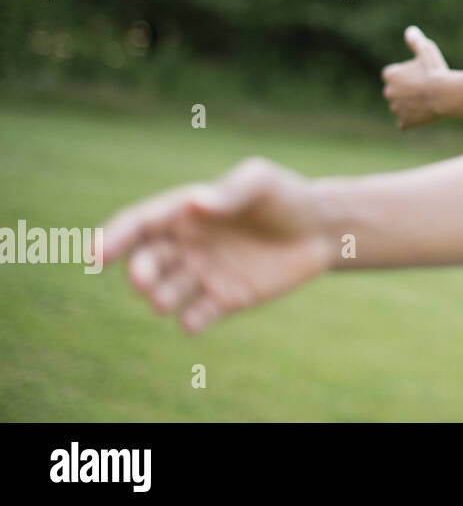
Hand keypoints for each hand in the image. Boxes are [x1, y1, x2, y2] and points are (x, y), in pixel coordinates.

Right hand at [102, 157, 329, 333]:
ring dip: (158, 299)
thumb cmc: (286, 197)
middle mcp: (185, 245)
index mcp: (184, 212)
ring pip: (165, 293)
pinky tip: (194, 320)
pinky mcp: (224, 300)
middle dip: (138, 272)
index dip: (113, 238)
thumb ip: (229, 193)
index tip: (96, 254)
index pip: (138, 225)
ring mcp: (203, 274)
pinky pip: (197, 317)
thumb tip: (194, 203)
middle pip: (145, 262)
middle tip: (142, 279)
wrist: (322, 229)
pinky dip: (190, 322)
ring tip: (162, 300)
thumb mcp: (261, 183)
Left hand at [381, 25, 451, 128]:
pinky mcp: (404, 122)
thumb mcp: (427, 50)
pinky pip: (405, 122)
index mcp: (390, 75)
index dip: (406, 75)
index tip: (418, 75)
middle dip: (406, 91)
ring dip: (409, 105)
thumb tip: (410, 31)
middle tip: (424, 88)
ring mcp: (396, 109)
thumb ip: (416, 41)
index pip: (392, 75)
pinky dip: (412, 120)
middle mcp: (388, 92)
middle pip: (395, 91)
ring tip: (427, 101)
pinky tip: (423, 114)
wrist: (445, 94)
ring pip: (400, 106)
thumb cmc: (435, 70)